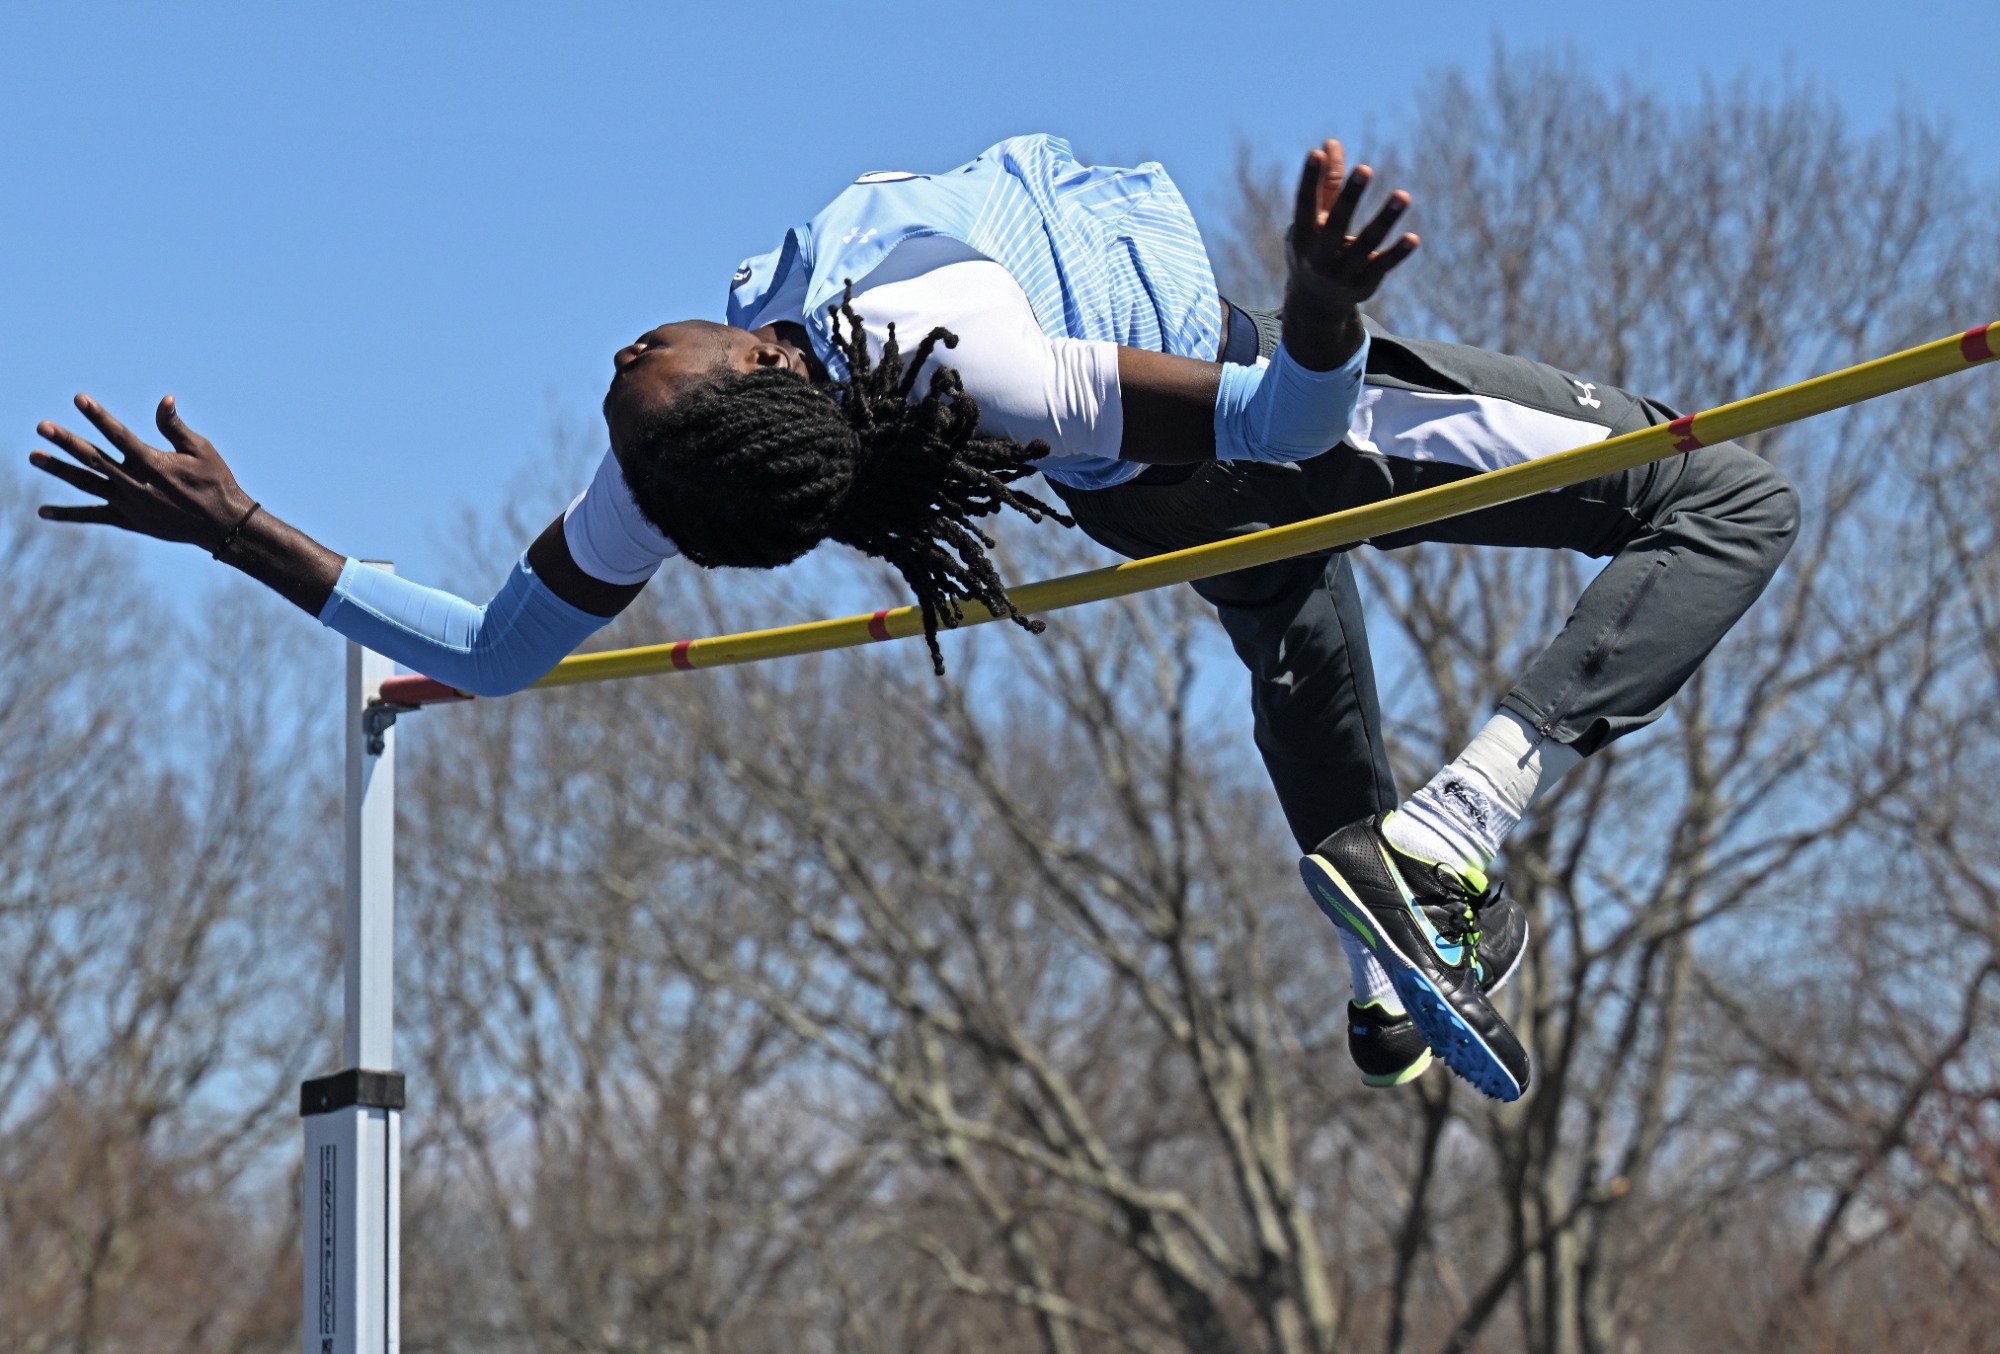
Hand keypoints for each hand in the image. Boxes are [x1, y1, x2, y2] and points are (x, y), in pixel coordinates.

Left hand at [31, 394, 254, 551]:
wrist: (221, 524)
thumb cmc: (215, 482)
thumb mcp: (201, 450)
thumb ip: (175, 427)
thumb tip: (164, 399)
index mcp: (154, 463)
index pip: (119, 435)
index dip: (99, 416)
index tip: (79, 399)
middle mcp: (136, 483)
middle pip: (94, 459)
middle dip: (67, 441)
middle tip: (42, 426)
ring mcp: (129, 503)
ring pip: (87, 483)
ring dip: (59, 470)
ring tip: (34, 456)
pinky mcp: (129, 520)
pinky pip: (93, 516)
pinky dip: (68, 514)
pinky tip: (42, 511)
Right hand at [1282, 139, 1418, 369]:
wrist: (1315, 304)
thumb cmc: (1313, 250)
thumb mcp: (1313, 221)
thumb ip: (1326, 184)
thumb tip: (1330, 143)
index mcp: (1303, 236)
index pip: (1305, 205)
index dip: (1309, 180)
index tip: (1316, 153)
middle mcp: (1320, 255)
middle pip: (1337, 224)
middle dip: (1350, 197)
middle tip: (1365, 168)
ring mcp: (1342, 271)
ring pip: (1366, 244)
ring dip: (1385, 219)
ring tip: (1403, 195)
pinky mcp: (1364, 282)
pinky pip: (1383, 265)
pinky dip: (1398, 253)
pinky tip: (1413, 238)